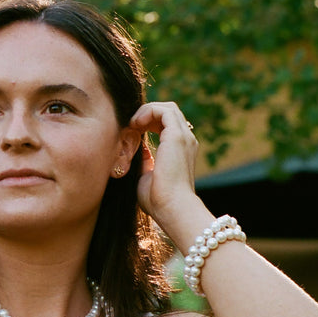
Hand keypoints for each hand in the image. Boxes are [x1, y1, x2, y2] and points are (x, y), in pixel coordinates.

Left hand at [129, 101, 198, 229]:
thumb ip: (145, 162)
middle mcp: (186, 141)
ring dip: (146, 111)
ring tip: (133, 124)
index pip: (168, 124)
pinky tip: (136, 124)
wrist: (172, 208)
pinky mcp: (177, 136)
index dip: (149, 121)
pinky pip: (163, 111)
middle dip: (147, 113)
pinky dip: (148, 112)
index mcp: (181, 150)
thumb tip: (139, 152)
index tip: (132, 130)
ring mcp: (184, 137)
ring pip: (167, 108)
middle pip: (168, 112)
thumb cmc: (158, 200)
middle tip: (131, 125)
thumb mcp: (147, 176)